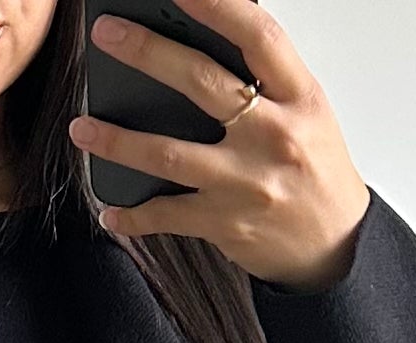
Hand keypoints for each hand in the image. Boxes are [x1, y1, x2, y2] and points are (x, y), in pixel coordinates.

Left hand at [71, 0, 369, 291]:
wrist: (334, 246)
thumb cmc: (314, 169)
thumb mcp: (306, 111)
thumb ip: (263, 79)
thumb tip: (198, 38)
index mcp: (299, 97)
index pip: (257, 36)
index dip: (216, 4)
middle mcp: (274, 136)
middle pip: (201, 83)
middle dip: (147, 53)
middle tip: (107, 34)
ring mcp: (246, 183)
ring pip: (169, 154)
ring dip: (117, 140)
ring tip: (81, 127)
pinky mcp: (226, 224)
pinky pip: (167, 216)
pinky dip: (133, 216)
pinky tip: (109, 209)